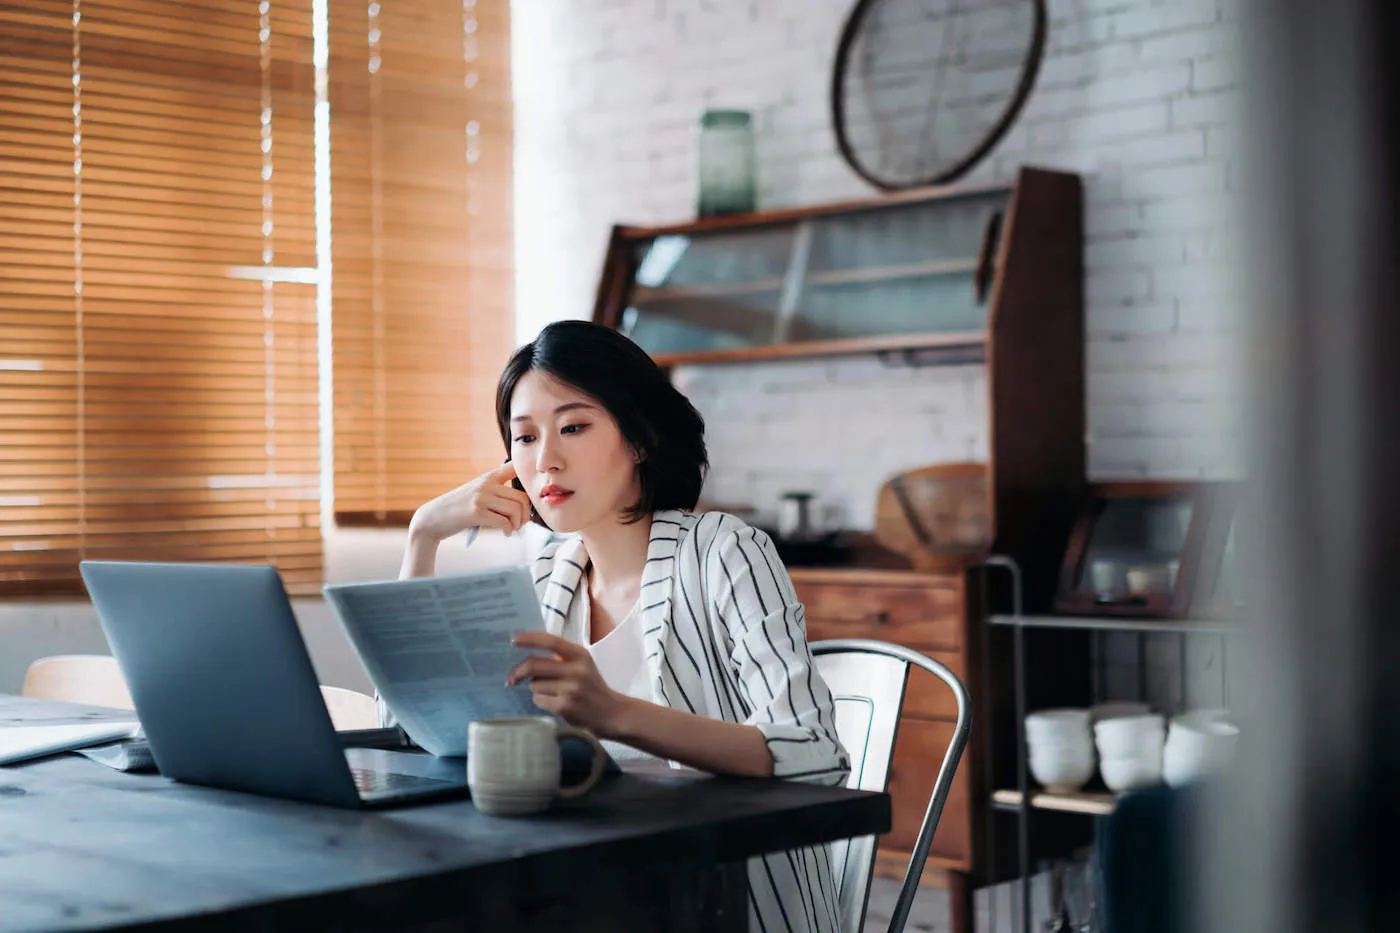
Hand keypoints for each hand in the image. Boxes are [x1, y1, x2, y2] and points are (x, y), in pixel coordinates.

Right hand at [408, 461, 531, 542]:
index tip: (530, 495)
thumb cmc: (459, 509)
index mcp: (489, 477)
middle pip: (522, 497)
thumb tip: (525, 504)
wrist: (434, 518)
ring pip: (515, 510)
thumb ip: (496, 492)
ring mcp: (481, 497)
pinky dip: (508, 530)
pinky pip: (504, 522)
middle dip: (526, 514)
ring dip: (518, 524)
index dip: (528, 476)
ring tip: (512, 529)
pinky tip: (505, 533)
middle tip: (521, 523)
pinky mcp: (476, 512)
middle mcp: (486, 484)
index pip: (514, 467)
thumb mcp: (477, 492)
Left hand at [507, 632, 627, 737]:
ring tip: (552, 693)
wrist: (612, 713)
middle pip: (534, 665)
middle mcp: (576, 670)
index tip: (513, 640)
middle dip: (518, 671)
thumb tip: (528, 655)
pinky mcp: (564, 707)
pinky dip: (541, 701)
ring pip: (534, 685)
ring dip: (536, 689)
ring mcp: (570, 689)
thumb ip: (561, 658)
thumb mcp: (583, 665)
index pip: (550, 641)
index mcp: (580, 655)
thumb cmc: (593, 687)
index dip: (529, 639)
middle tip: (511, 678)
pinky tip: (554, 703)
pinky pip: (538, 700)